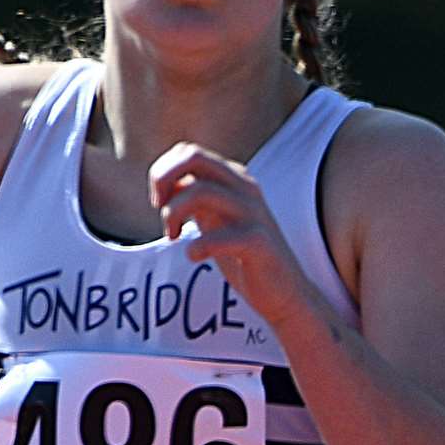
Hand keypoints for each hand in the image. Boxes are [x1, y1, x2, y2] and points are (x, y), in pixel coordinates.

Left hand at [148, 142, 315, 329]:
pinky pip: (219, 235)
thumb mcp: (215, 218)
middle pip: (195, 157)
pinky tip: (194, 256)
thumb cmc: (243, 255)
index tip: (159, 203)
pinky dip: (197, 246)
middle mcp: (245, 187)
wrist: (285, 293)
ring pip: (200, 191)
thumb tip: (164, 184)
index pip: (189, 152)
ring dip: (174, 214)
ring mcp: (253, 213)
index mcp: (234, 178)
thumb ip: (194, 198)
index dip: (163, 173)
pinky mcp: (258, 242)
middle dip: (163, 179)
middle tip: (159, 209)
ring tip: (173, 236)